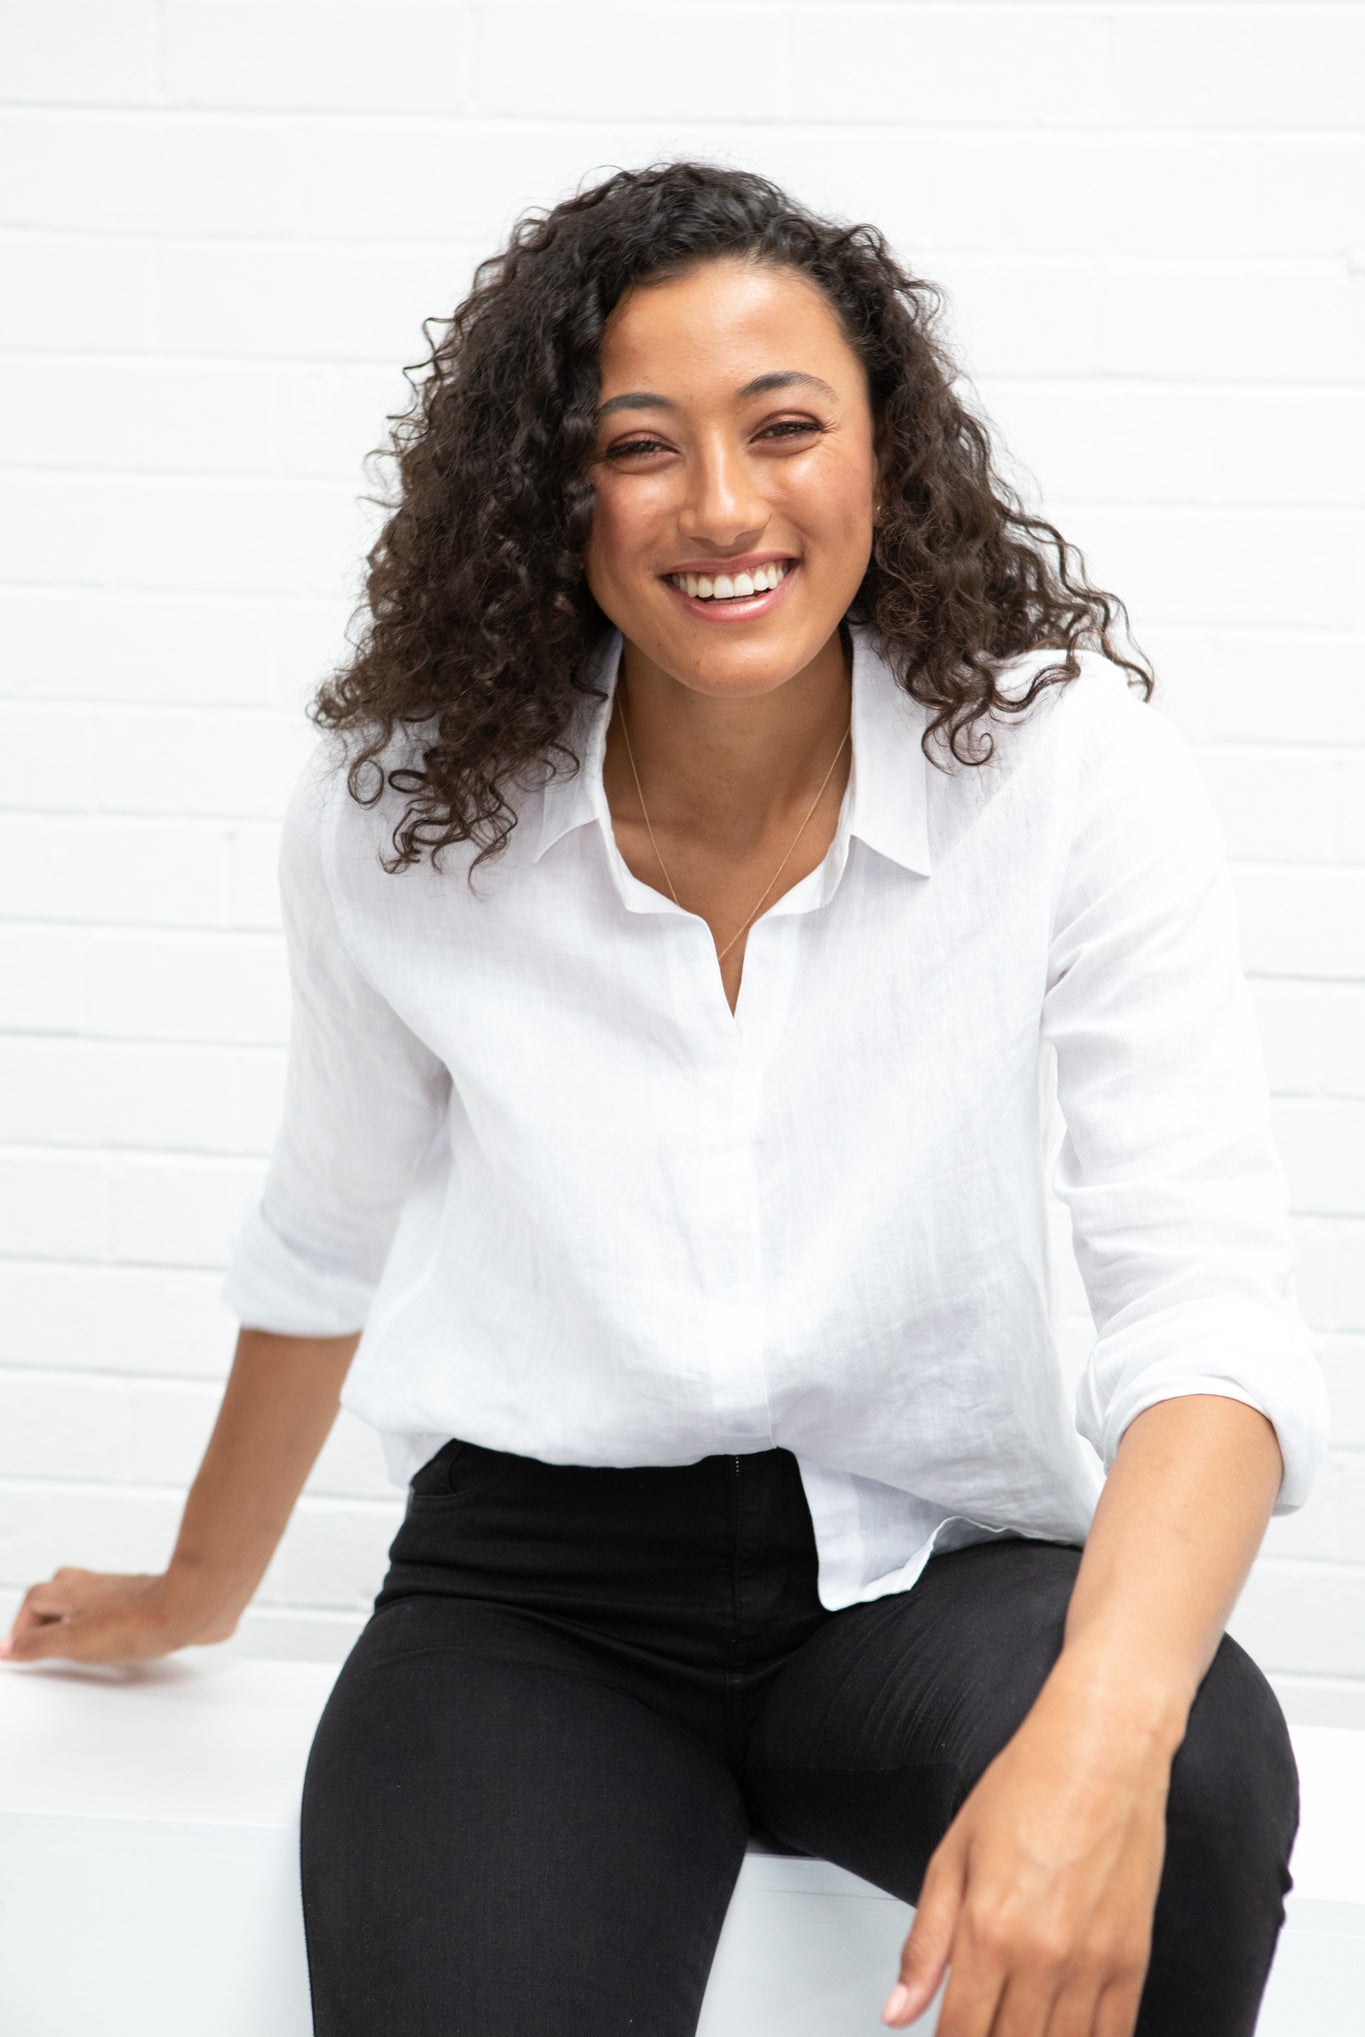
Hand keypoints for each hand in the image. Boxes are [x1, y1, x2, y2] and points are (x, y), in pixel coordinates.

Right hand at [0, 1566, 240, 1666]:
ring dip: (76, 1625)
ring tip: (74, 1650)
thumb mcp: (74, 1641)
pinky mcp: (145, 1603)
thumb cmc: (138, 1622)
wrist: (192, 1608)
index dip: (23, 1629)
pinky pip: (116, 1613)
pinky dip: (106, 1629)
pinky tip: (114, 1647)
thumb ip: (37, 1645)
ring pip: (86, 1604)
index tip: (19, 1653)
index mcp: (70, 1588)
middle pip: (57, 1596)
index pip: (32, 1602)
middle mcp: (94, 1585)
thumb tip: (5, 1648)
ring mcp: (121, 1593)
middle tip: (42, 1647)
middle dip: (46, 1622)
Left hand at [881, 1662, 1173, 2035]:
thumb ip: (925, 1942)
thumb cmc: (1027, 1786)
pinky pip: (1112, 2035)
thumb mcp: (953, 1855)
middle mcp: (1041, 1955)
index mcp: (988, 1929)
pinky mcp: (1133, 1959)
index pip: (960, 2033)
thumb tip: (898, 2009)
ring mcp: (1092, 1963)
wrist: (1102, 1750)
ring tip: (1017, 2030)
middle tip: (978, 2033)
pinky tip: (1064, 2035)